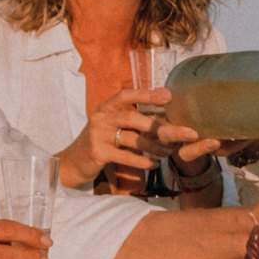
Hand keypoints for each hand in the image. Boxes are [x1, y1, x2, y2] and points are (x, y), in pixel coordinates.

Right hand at [56, 88, 174, 191]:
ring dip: (155, 147)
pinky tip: (155, 164)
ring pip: (133, 139)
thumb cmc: (101, 141)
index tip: (168, 96)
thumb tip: (168, 117)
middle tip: (186, 133)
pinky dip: (142, 162)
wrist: (72, 162)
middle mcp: (101, 116)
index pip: (127, 95)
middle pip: (135, 118)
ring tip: (170, 152)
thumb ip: (134, 118)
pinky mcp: (97, 152)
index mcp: (107, 106)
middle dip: (162, 127)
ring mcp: (98, 134)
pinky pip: (125, 156)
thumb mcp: (113, 124)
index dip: (147, 94)